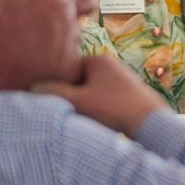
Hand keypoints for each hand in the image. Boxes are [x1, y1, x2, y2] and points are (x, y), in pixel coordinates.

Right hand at [39, 54, 166, 137]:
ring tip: (82, 118)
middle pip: (81, 81)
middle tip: (65, 109)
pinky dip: (100, 110)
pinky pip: (107, 101)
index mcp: (99, 61)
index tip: (52, 98)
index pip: (68, 68)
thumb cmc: (113, 108)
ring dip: (86, 104)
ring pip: (94, 92)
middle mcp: (113, 67)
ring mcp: (124, 81)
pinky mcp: (132, 96)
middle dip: (72, 94)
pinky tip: (98, 122)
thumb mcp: (78, 100)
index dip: (58, 83)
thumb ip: (54, 92)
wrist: (151, 124)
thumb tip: (33, 86)